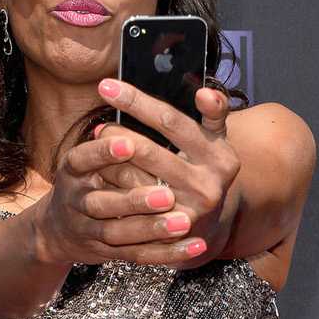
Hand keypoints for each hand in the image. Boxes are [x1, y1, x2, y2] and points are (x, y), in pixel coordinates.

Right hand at [30, 131, 191, 267]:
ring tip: (182, 221)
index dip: (104, 153)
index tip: (128, 144)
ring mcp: (88, 230)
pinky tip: (193, 247)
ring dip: (152, 228)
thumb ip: (117, 135)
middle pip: (102, 203)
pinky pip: (138, 255)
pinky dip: (167, 253)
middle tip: (167, 194)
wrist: (58, 229)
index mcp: (72, 169)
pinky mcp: (106, 252)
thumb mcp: (88, 154)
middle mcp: (75, 199)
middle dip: (135, 199)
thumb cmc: (88, 178)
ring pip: (120, 233)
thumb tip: (167, 105)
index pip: (82, 159)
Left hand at [94, 80, 241, 262]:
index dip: (138, 103)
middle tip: (99, 125)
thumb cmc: (203, 170)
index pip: (171, 121)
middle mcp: (206, 185)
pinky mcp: (164, 232)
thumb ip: (214, 114)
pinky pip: (126, 203)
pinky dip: (111, 185)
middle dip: (115, 133)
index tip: (107, 87)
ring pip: (131, 179)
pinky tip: (100, 173)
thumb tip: (203, 91)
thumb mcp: (214, 142)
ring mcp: (185, 212)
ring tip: (99, 143)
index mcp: (219, 156)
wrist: (207, 228)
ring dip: (108, 159)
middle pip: (145, 151)